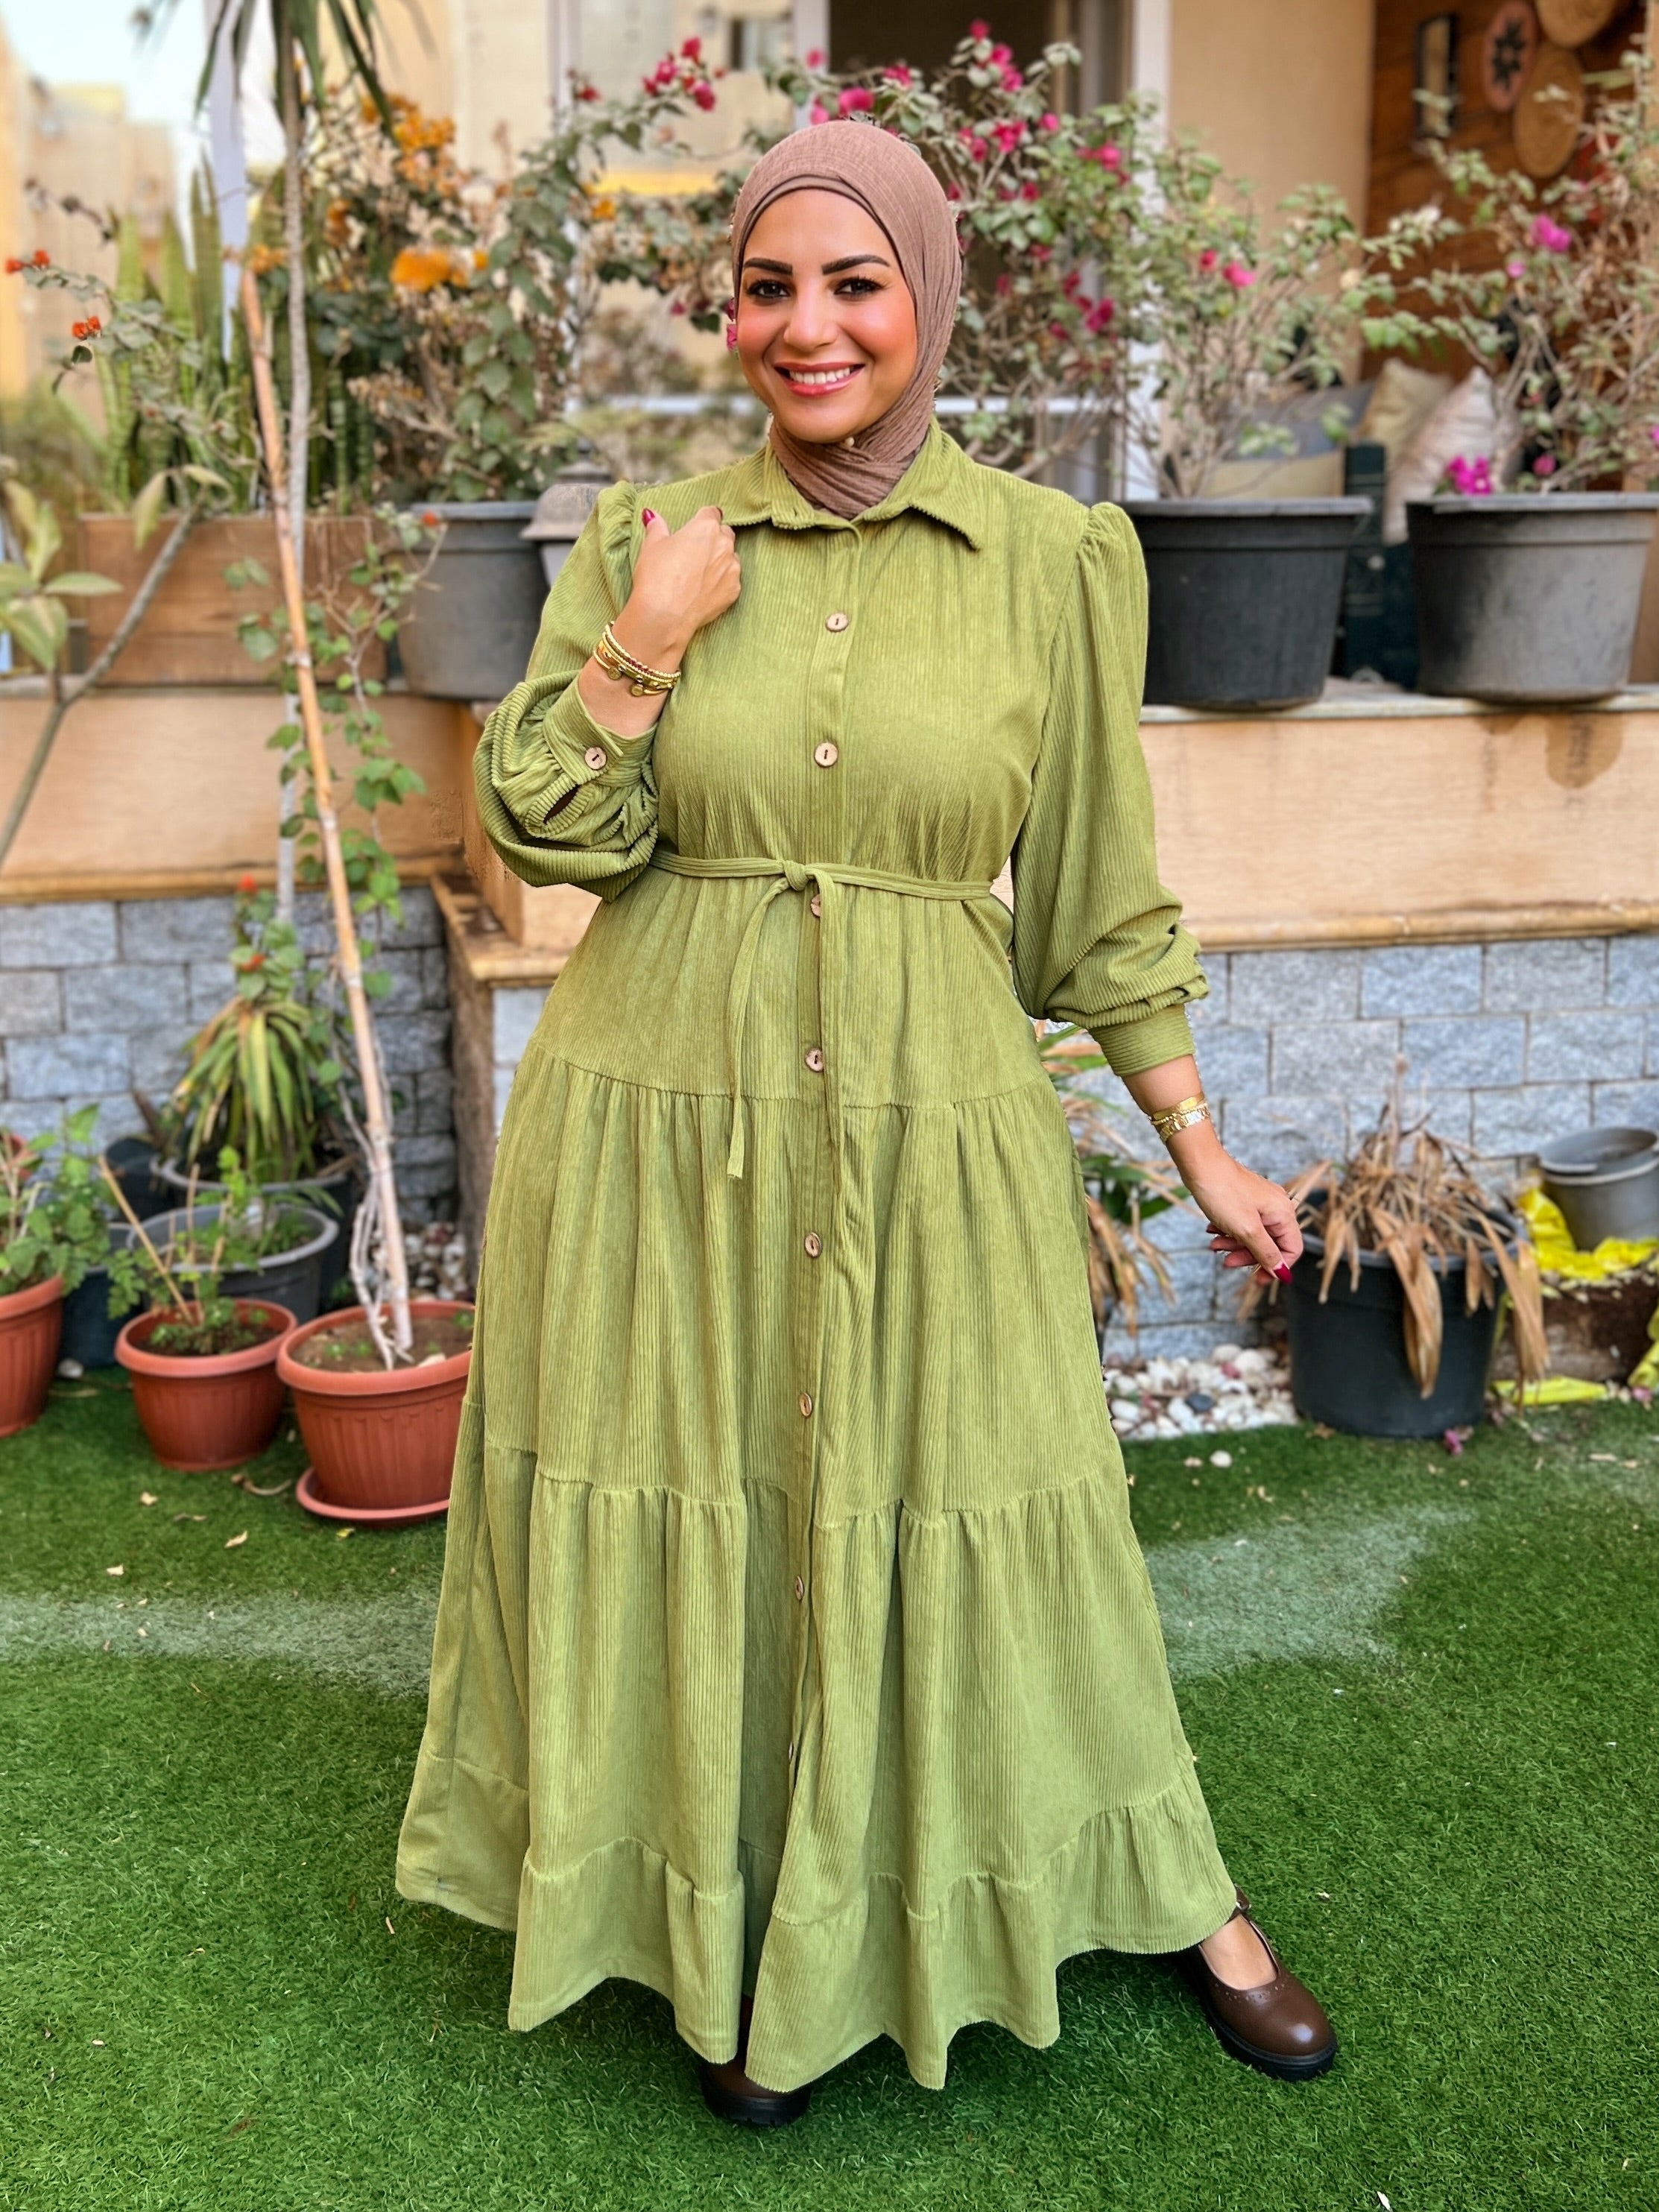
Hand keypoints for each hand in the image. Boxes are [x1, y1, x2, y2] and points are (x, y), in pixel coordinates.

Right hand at [614, 504, 740, 667]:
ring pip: (730, 558)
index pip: (711, 513)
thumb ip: (657, 527)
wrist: (664, 616)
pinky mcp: (734, 592)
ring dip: (719, 561)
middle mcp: (724, 545)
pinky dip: (721, 582)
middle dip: (713, 539)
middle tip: (694, 552)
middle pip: (724, 534)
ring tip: (699, 574)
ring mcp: (732, 569)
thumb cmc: (657, 576)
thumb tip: (651, 515)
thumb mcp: (652, 546)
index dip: (703, 519)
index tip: (696, 527)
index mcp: (705, 528)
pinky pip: (731, 580)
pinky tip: (704, 590)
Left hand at [1179, 1146, 1301, 1288]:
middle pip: (1271, 1244)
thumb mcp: (1246, 1230)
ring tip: (1214, 1245)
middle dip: (1248, 1255)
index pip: (1291, 1249)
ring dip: (1234, 1244)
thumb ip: (1265, 1253)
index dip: (1277, 1268)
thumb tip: (1281, 1273)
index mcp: (1283, 1213)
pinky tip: (1213, 1231)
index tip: (1258, 1280)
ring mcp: (1261, 1202)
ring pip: (1253, 1235)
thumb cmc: (1223, 1192)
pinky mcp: (1245, 1199)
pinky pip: (1243, 1223)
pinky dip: (1229, 1231)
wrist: (1200, 1164)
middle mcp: (1276, 1207)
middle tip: (1227, 1262)